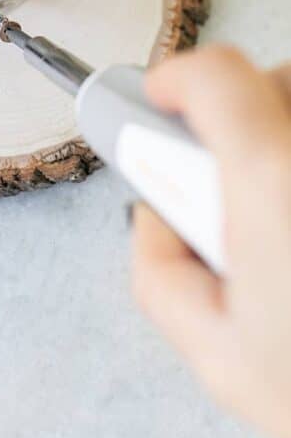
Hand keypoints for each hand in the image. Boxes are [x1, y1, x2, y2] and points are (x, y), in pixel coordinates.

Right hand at [133, 45, 290, 437]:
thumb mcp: (222, 359)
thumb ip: (161, 273)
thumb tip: (160, 218)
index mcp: (277, 187)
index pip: (218, 78)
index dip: (176, 80)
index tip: (159, 100)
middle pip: (274, 82)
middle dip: (236, 113)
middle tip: (228, 178)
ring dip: (282, 135)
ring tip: (281, 212)